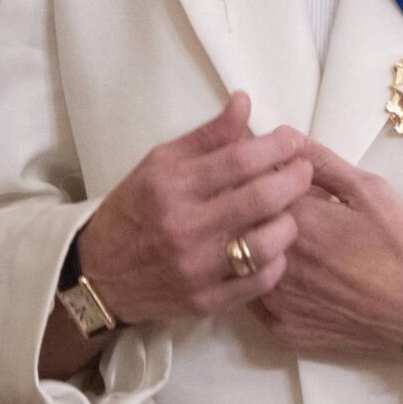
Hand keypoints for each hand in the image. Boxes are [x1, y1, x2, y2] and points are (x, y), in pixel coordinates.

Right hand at [76, 92, 309, 325]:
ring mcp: (195, 268)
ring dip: (289, 222)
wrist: (99, 274)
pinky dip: (276, 262)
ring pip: (266, 244)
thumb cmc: (135, 210)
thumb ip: (207, 136)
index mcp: (171, 186)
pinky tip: (274, 247)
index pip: (239, 160)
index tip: (292, 141)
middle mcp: (183, 227)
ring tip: (289, 210)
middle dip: (295, 179)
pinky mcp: (204, 301)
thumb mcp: (160, 163)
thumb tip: (244, 102)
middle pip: (260, 199)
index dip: (276, 148)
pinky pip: (259, 282)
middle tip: (304, 171)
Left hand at [254, 140, 402, 359]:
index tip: (265, 172)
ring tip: (278, 240)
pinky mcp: (279, 327)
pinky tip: (286, 274)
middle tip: (272, 206)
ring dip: (248, 245)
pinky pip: (252, 299)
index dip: (255, 175)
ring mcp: (274, 298)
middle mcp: (276, 257)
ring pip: (240, 262)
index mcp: (297, 217)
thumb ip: (321, 161)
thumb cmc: (396, 243)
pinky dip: (260, 281)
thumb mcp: (368, 189)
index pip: (251, 184)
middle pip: (238, 222)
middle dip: (246, 208)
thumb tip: (283, 136)